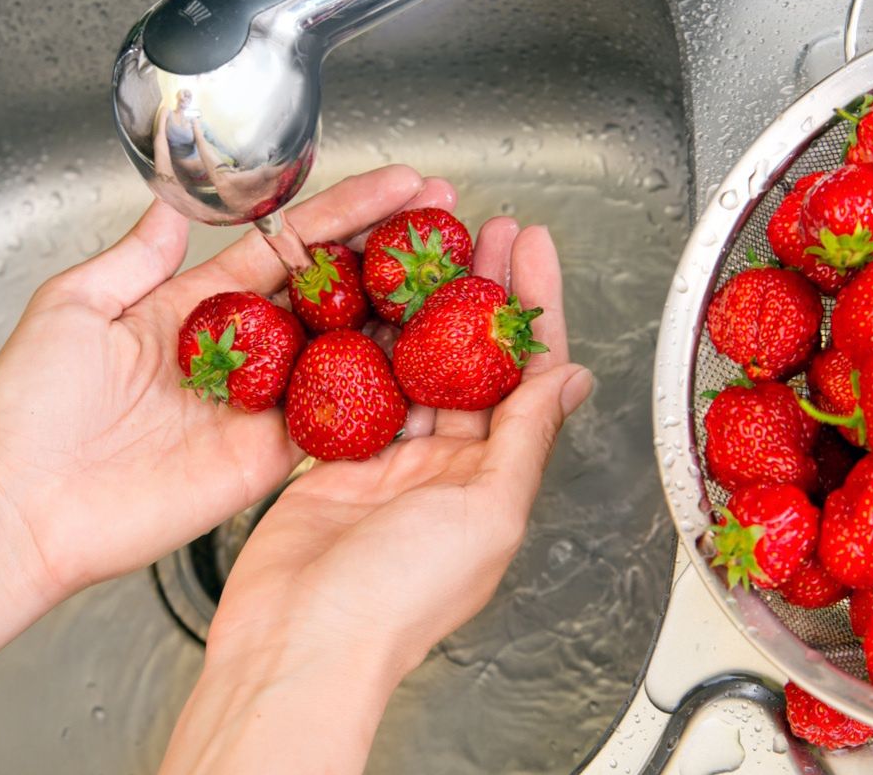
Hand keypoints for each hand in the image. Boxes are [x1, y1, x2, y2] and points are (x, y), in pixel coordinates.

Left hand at [0, 165, 452, 662]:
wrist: (24, 509)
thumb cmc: (31, 413)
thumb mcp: (72, 310)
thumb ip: (133, 260)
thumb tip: (171, 207)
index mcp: (202, 308)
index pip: (291, 248)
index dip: (346, 214)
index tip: (397, 186)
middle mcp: (247, 351)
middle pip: (335, 291)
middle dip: (392, 253)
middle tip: (446, 219)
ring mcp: (267, 403)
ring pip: (350, 348)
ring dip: (401, 313)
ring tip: (452, 278)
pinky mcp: (275, 455)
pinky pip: (341, 418)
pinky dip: (384, 392)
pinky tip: (425, 360)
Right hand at [159, 221, 591, 774]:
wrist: (299, 642)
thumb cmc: (399, 595)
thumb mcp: (487, 509)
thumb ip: (529, 437)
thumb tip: (573, 378)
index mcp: (496, 478)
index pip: (527, 375)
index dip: (533, 308)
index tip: (532, 250)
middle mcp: (450, 466)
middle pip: (472, 359)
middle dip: (480, 292)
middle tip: (484, 229)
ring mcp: (391, 460)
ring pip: (415, 366)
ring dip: (424, 308)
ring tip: (427, 249)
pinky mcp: (336, 460)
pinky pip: (357, 390)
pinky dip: (363, 346)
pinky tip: (367, 303)